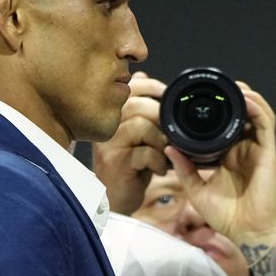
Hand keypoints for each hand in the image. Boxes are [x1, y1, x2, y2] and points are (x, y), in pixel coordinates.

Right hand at [93, 72, 170, 214]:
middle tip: (169, 131)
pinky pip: (143, 153)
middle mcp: (106, 129)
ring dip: (159, 139)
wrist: (116, 199)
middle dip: (159, 115)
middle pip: (135, 106)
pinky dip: (157, 160)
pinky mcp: (116, 165)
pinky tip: (158, 169)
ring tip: (164, 152)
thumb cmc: (128, 165)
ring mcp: (109, 147)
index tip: (165, 93)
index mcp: (111, 117)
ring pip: (140, 127)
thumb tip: (141, 75)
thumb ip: (138, 107)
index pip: (128, 89)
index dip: (149, 85)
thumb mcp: (134, 133)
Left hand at [165, 82, 275, 247]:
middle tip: (214, 86)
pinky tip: (244, 98)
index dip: (216, 110)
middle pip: (242, 113)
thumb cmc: (226, 216)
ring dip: (246, 96)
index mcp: (229, 156)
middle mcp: (244, 149)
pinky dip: (257, 107)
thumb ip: (184, 169)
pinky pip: (266, 122)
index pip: (224, 126)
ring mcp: (257, 148)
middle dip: (232, 97)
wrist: (249, 231)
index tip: (198, 99)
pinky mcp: (268, 151)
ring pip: (257, 112)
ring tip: (232, 86)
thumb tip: (169, 147)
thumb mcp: (197, 190)